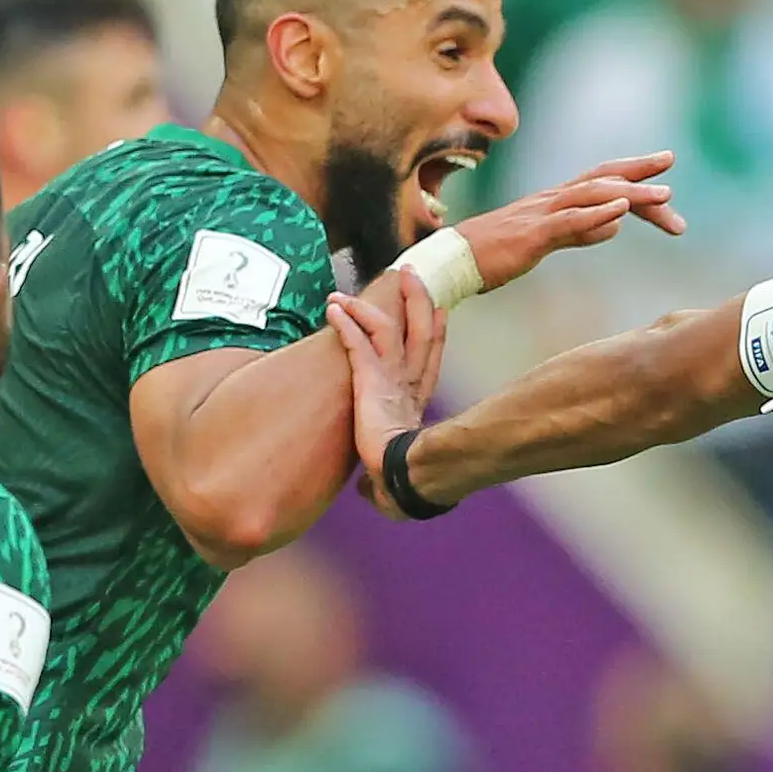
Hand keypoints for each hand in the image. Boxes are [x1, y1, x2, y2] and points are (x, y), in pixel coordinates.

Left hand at [331, 285, 441, 517]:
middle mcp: (411, 385)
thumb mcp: (390, 480)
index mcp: (417, 404)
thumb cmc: (403, 485)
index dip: (434, 333)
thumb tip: (367, 495)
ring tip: (376, 276)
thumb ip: (379, 481)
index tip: (438, 313)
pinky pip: (358, 342)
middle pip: (420, 332)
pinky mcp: (372, 379)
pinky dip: (346, 322)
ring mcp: (393, 379)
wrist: (405, 482)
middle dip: (419, 301)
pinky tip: (334, 307)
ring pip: (392, 327)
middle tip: (414, 277)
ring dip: (383, 301)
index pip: (429, 360)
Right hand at [447, 151, 685, 289]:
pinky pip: (567, 222)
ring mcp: (540, 214)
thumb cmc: (493, 254)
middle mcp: (551, 200)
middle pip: (601, 178)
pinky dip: (595, 216)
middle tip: (671, 162)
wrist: (450, 261)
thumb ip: (579, 233)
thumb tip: (613, 228)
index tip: (664, 176)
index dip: (633, 177)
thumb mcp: (545, 243)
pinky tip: (619, 214)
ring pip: (592, 195)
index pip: (600, 183)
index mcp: (554, 202)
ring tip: (664, 194)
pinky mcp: (530, 235)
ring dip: (630, 193)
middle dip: (638, 171)